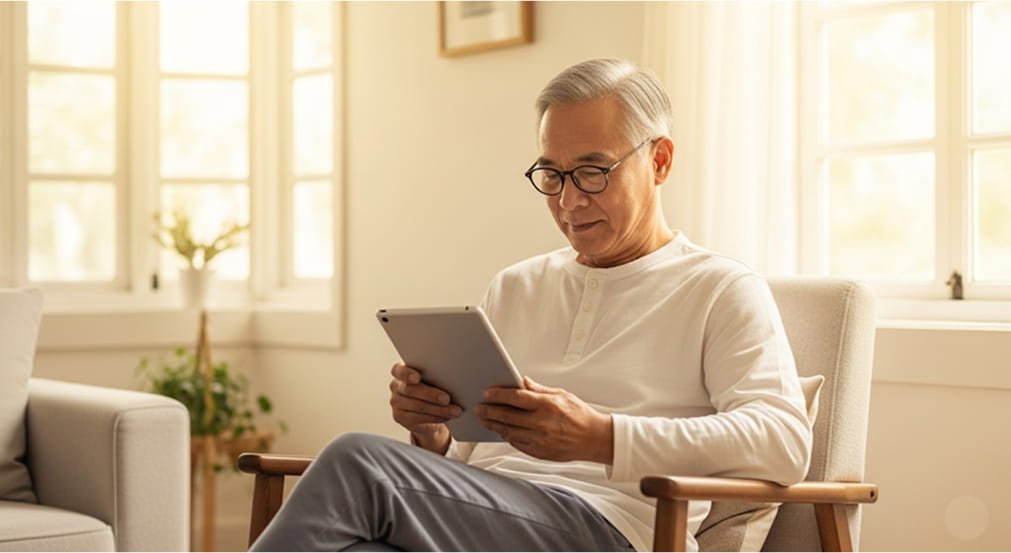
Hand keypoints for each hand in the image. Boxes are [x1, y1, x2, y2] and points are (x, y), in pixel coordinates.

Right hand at [388, 362, 461, 453]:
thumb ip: (436, 375)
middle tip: (447, 399)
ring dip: (439, 409)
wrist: (428, 411)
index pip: (400, 370)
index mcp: (402, 371)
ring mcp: (396, 402)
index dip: (407, 374)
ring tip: (455, 411)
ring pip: (417, 406)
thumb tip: (453, 377)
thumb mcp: (434, 379)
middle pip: (411, 390)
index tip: (417, 378)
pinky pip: (418, 418)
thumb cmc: (433, 388)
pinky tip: (447, 416)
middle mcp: (396, 386)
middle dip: (431, 395)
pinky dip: (435, 417)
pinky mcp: (400, 416)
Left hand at [476, 376, 613, 463]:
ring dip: (493, 425)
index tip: (487, 393)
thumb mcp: (562, 395)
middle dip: (489, 411)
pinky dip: (506, 436)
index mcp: (547, 405)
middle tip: (479, 408)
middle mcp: (542, 423)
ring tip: (484, 419)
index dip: (498, 395)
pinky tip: (500, 430)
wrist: (595, 439)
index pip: (515, 398)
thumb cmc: (580, 415)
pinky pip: (517, 443)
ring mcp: (540, 440)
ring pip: (509, 431)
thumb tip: (522, 382)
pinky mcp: (540, 452)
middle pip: (507, 416)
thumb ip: (539, 390)